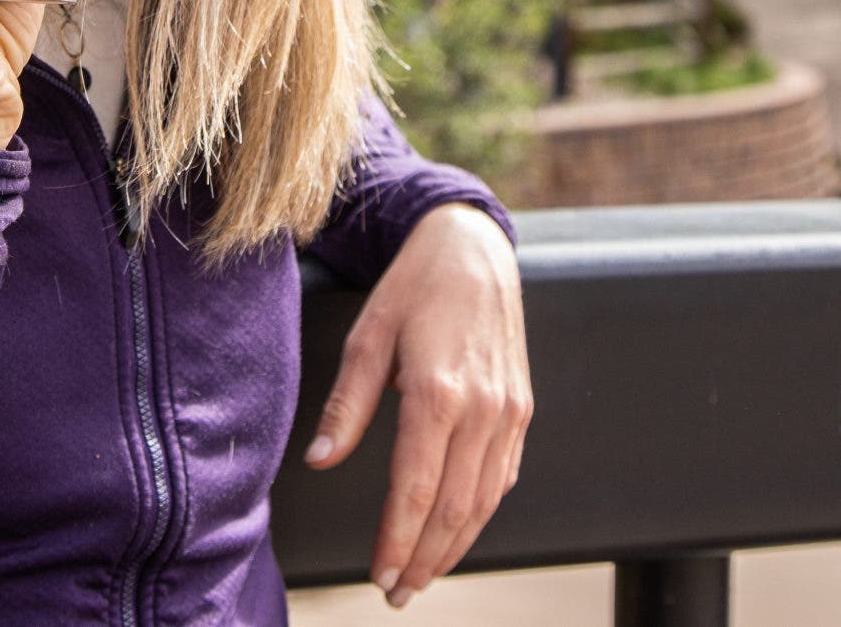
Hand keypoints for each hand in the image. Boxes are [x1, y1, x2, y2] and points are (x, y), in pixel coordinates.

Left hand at [303, 202, 530, 608]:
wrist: (473, 249)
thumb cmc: (413, 288)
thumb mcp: (368, 336)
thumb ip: (347, 404)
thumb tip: (319, 459)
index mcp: (438, 391)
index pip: (416, 489)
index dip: (397, 540)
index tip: (379, 575)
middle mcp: (483, 408)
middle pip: (455, 507)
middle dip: (425, 558)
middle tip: (398, 593)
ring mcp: (510, 411)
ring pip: (486, 500)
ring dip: (455, 546)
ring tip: (424, 576)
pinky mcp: (522, 409)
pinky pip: (504, 476)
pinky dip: (482, 513)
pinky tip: (457, 531)